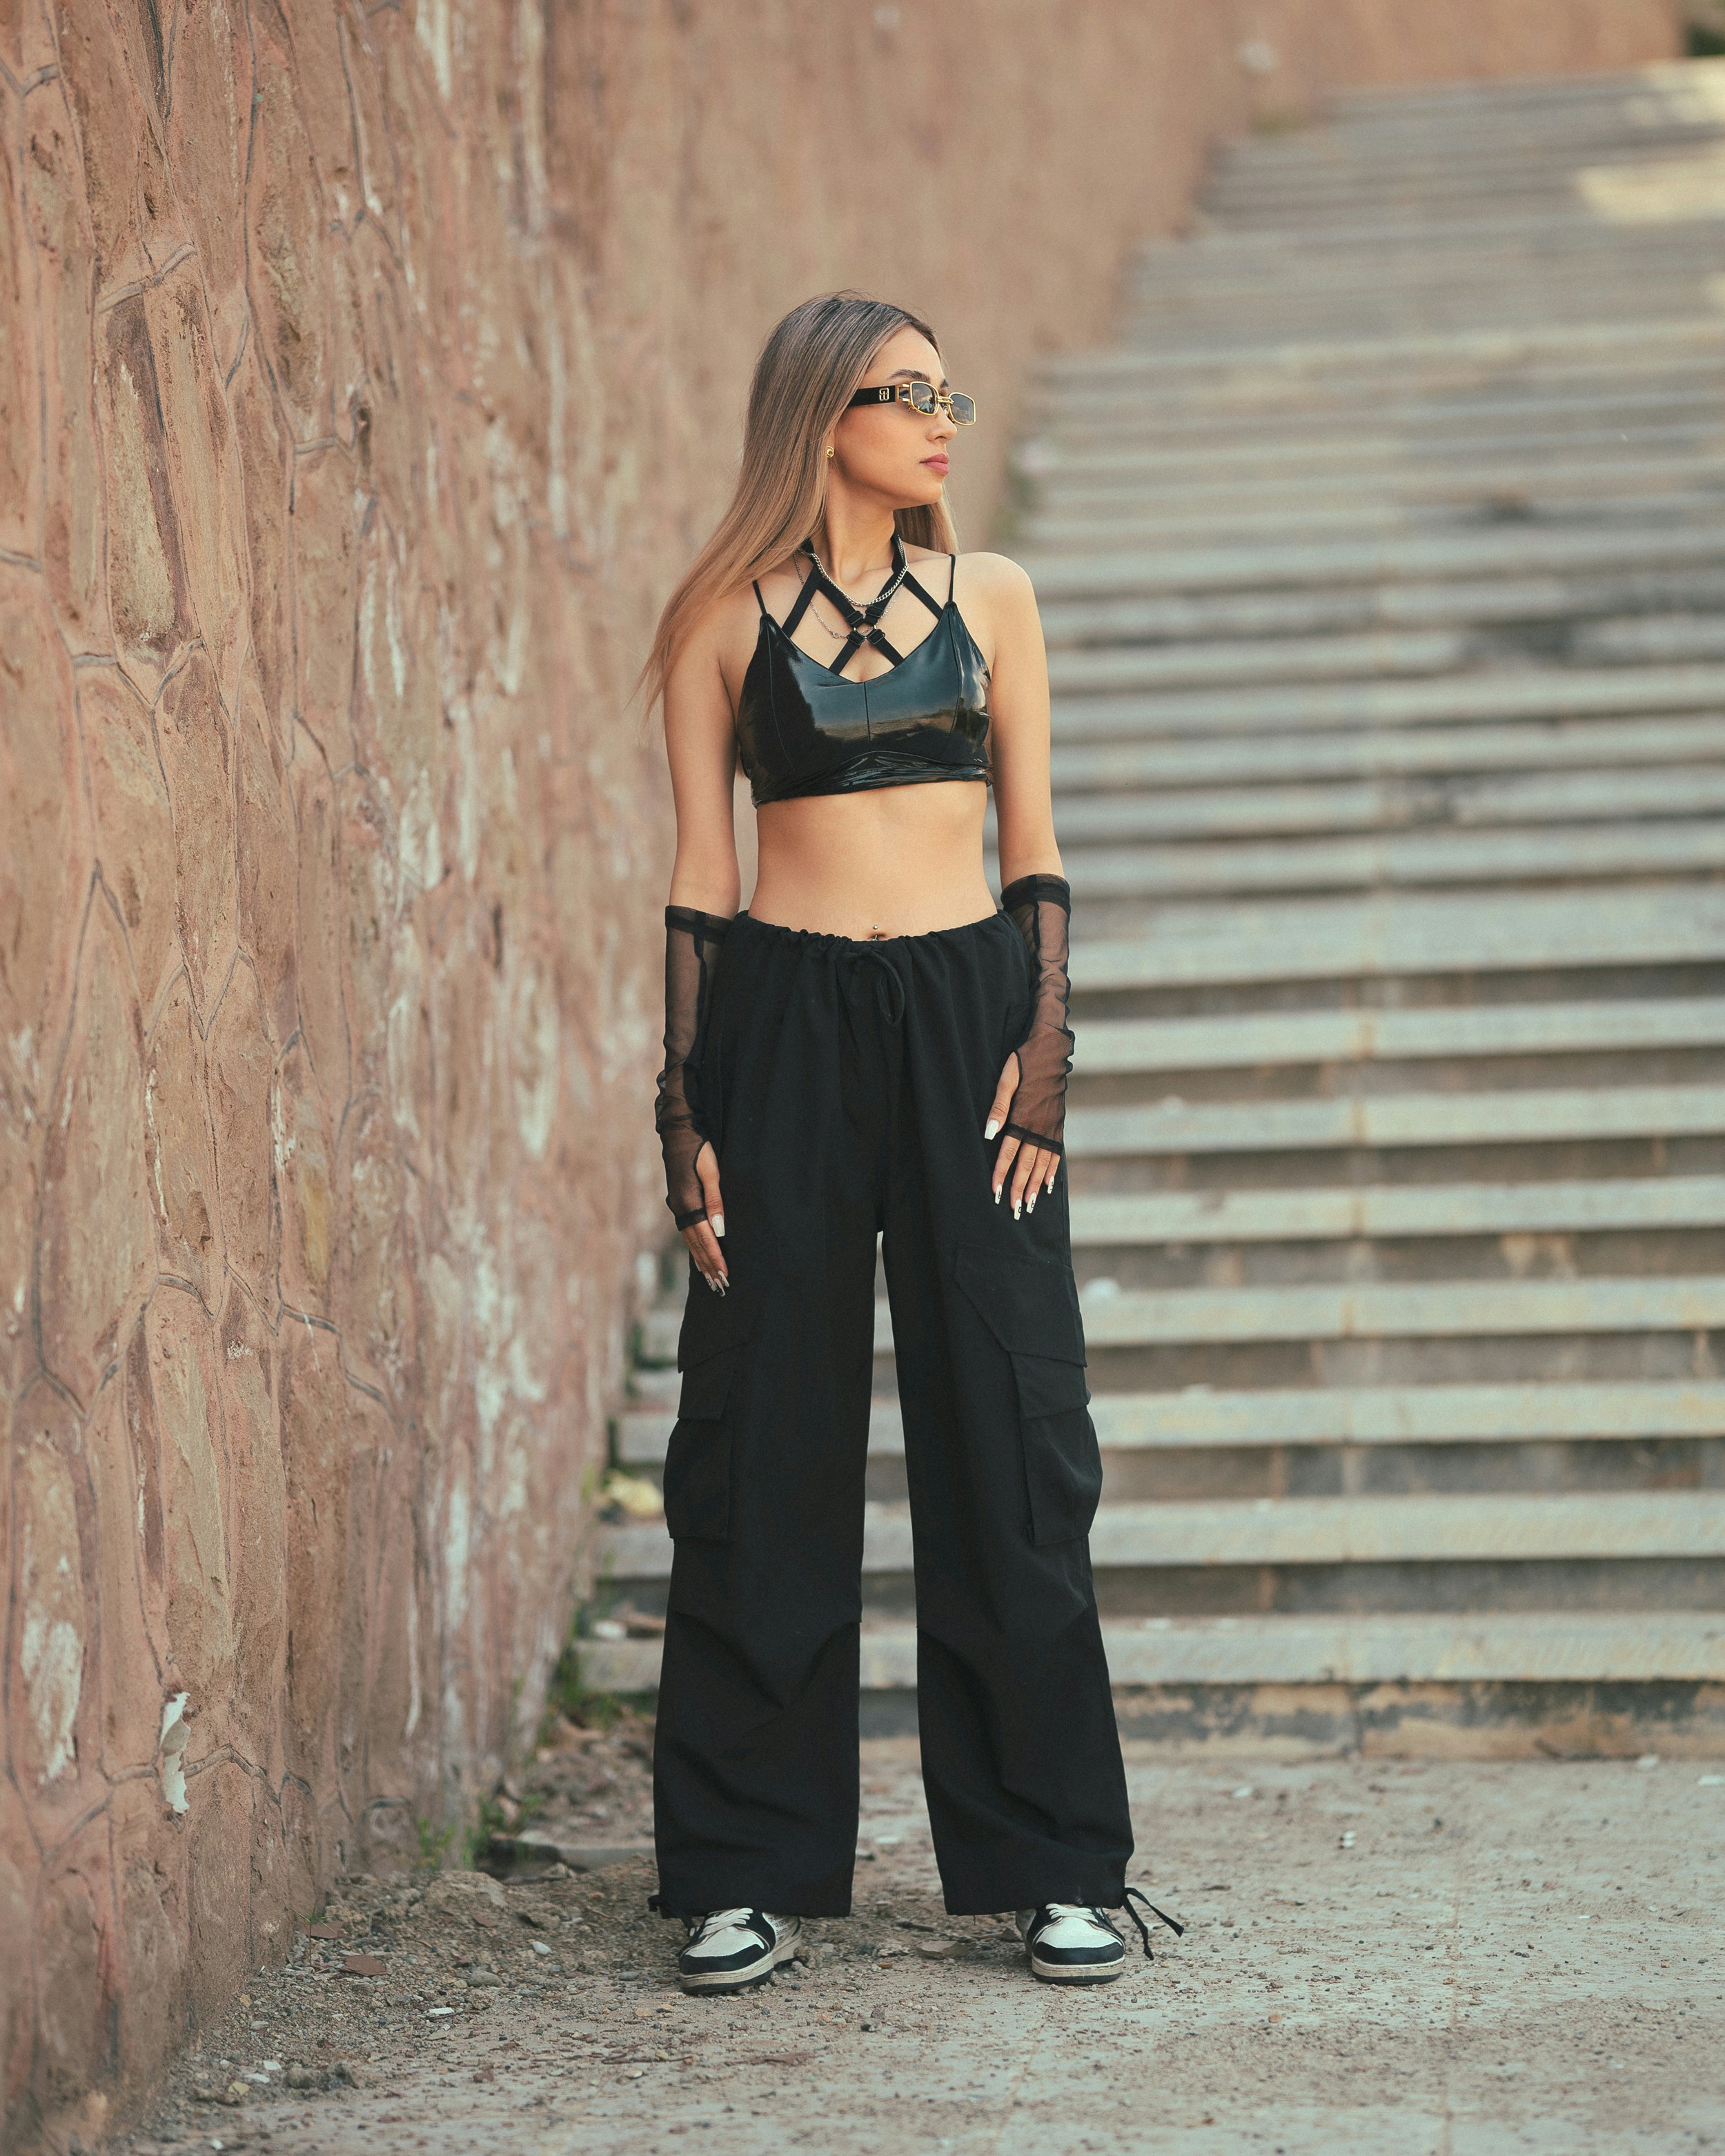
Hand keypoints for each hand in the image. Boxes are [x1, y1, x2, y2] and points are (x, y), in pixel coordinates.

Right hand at [680, 1141, 728, 1290]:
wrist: (679, 1134)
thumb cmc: (700, 1150)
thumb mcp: (712, 1172)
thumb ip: (715, 1200)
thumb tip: (719, 1229)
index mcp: (688, 1203)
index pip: (705, 1238)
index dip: (715, 1257)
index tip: (725, 1274)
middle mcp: (680, 1209)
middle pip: (696, 1244)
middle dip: (708, 1266)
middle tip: (720, 1286)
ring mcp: (678, 1207)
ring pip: (690, 1241)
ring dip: (700, 1260)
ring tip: (709, 1279)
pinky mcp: (679, 1203)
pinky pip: (688, 1232)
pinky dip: (694, 1247)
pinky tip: (699, 1256)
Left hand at [984, 1053, 1060, 1217]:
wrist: (1052, 1051)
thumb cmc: (1024, 1062)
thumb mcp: (1006, 1079)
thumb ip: (998, 1108)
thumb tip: (989, 1133)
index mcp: (1024, 1116)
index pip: (1009, 1152)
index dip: (1002, 1173)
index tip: (995, 1191)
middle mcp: (1039, 1126)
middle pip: (1027, 1163)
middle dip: (1019, 1187)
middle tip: (1014, 1209)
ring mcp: (1051, 1126)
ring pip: (1042, 1163)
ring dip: (1035, 1185)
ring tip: (1029, 1204)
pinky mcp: (1059, 1124)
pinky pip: (1056, 1153)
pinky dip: (1052, 1171)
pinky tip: (1047, 1185)